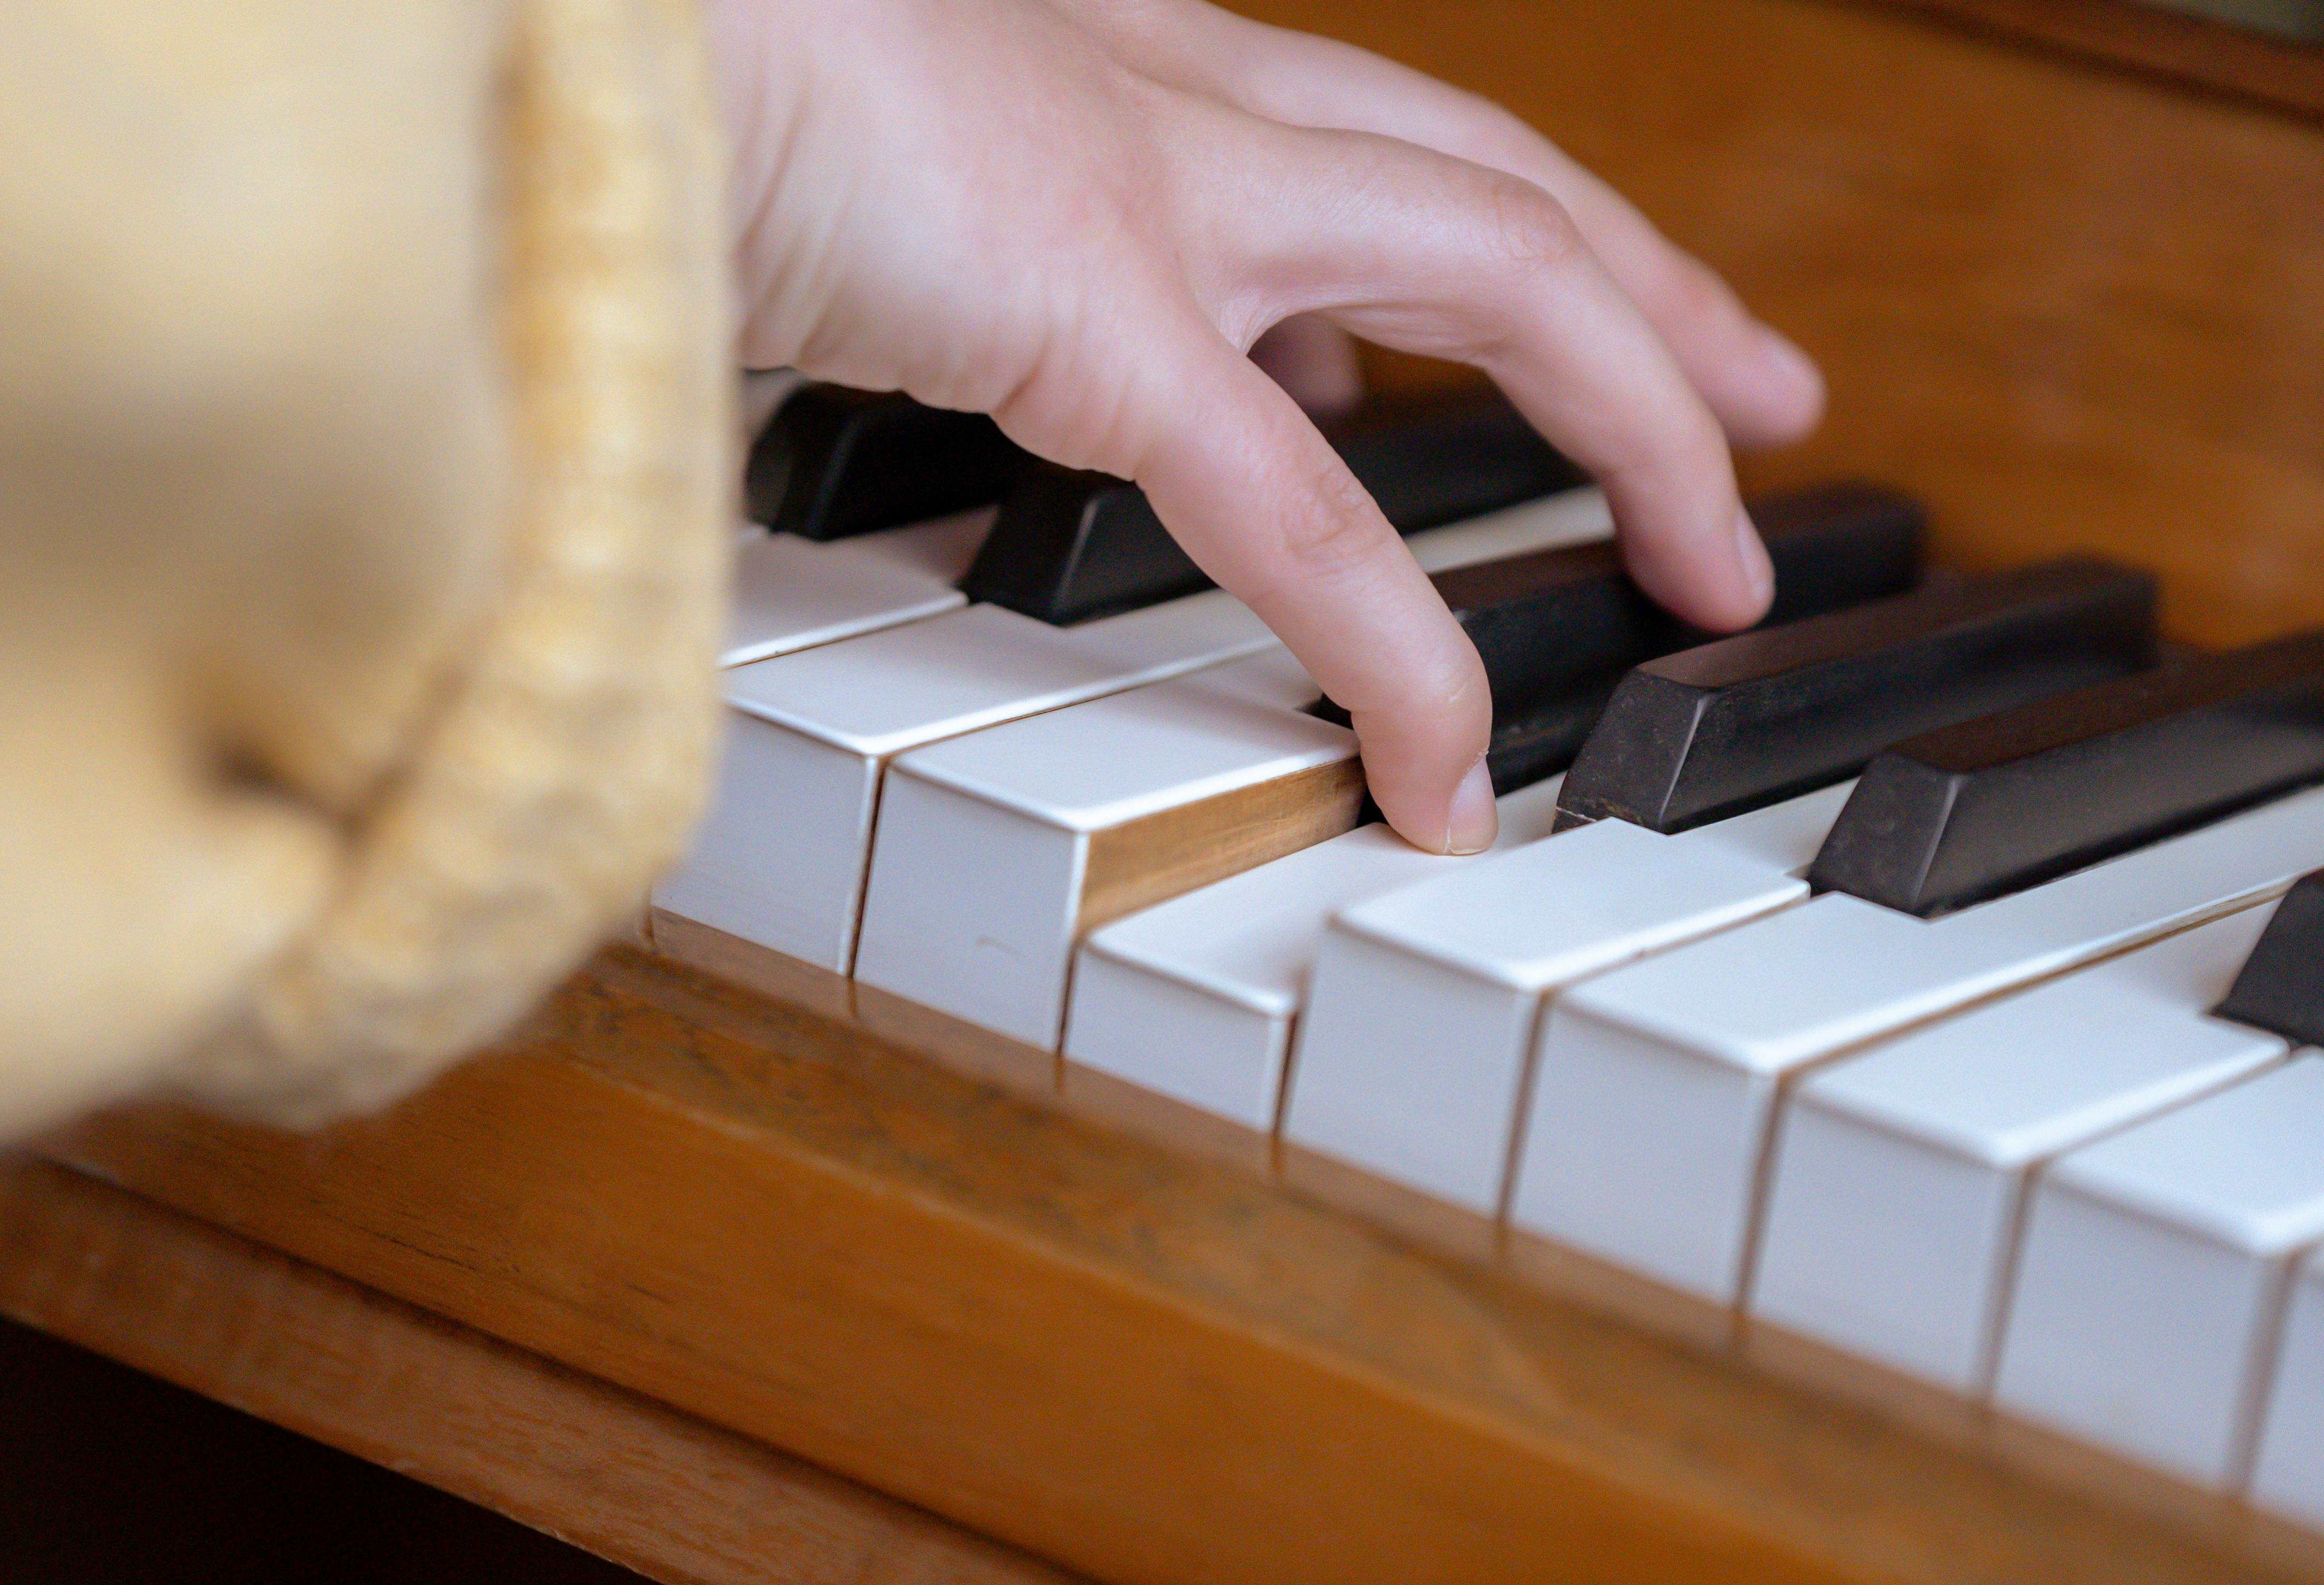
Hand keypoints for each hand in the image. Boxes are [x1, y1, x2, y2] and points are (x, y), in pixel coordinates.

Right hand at [709, 0, 1822, 848]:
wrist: (556, 28)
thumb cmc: (644, 85)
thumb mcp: (816, 175)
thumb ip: (905, 253)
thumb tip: (891, 327)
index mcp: (1095, 61)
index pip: (1367, 133)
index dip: (1510, 216)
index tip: (1596, 290)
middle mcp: (1160, 89)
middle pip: (1492, 178)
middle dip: (1651, 295)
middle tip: (1767, 403)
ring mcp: (1149, 186)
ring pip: (1495, 274)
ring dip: (1631, 418)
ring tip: (1716, 556)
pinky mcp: (1094, 315)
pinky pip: (1303, 517)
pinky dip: (1400, 650)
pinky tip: (1450, 772)